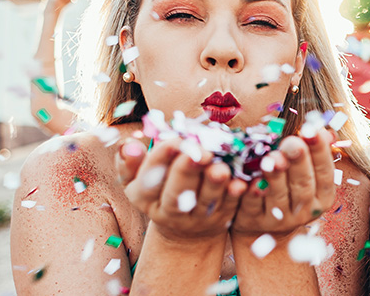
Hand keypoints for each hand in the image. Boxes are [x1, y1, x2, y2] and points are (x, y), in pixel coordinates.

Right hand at [117, 138, 245, 241]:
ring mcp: (196, 219)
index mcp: (144, 197)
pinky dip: (234, 196)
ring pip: (205, 202)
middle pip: (176, 193)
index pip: (149, 179)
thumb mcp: (138, 178)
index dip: (161, 159)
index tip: (173, 141)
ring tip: (220, 167)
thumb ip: (130, 161)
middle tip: (199, 152)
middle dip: (187, 171)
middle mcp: (168, 212)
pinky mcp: (220, 220)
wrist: (184, 228)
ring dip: (213, 184)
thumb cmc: (160, 188)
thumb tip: (128, 145)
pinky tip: (240, 183)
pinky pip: (229, 208)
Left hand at [231, 129, 336, 237]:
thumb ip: (313, 153)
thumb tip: (327, 132)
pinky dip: (253, 194)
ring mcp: (279, 219)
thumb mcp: (305, 173)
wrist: (264, 228)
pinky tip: (250, 181)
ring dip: (276, 175)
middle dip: (299, 161)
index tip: (313, 130)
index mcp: (322, 196)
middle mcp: (304, 210)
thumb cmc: (288, 189)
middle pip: (303, 184)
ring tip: (273, 156)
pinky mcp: (254, 221)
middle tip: (293, 142)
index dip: (320, 152)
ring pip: (279, 196)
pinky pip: (253, 206)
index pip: (325, 173)